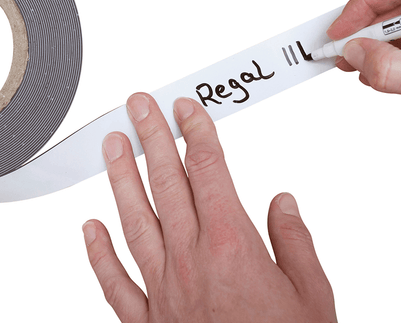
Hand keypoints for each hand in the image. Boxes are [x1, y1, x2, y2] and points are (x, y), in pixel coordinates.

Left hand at [82, 93, 336, 321]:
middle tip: (139, 106)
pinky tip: (89, 227)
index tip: (186, 108)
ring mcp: (163, 291)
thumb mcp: (312, 295)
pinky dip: (99, 252)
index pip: (208, 170)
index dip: (196, 132)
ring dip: (121, 178)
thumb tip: (281, 203)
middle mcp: (190, 262)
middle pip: (166, 183)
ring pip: (135, 220)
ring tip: (112, 144)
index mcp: (233, 247)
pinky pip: (115, 282)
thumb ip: (294, 241)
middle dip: (152, 137)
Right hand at [327, 0, 400, 94]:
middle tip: (342, 52)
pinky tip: (377, 66)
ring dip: (373, 43)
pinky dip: (389, 51)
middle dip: (364, 30)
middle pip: (395, 0)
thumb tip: (355, 54)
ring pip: (400, 19)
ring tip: (358, 63)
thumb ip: (392, 67)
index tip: (339, 31)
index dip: (362, 3)